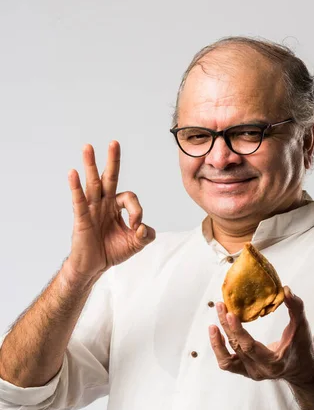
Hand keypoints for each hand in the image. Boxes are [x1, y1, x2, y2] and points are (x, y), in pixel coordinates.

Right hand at [65, 141, 154, 281]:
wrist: (94, 266)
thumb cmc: (112, 251)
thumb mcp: (136, 243)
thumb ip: (146, 235)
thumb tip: (144, 228)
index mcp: (117, 206)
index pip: (129, 198)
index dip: (136, 210)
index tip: (136, 226)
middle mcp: (104, 203)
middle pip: (109, 178)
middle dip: (112, 161)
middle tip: (114, 143)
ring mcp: (92, 209)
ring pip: (92, 184)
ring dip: (90, 165)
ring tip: (88, 147)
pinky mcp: (81, 218)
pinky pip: (79, 200)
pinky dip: (75, 187)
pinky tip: (72, 173)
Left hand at [209, 287, 313, 385]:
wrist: (300, 369)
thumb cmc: (301, 347)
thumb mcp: (301, 327)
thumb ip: (296, 308)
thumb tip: (286, 289)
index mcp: (273, 362)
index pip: (250, 347)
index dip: (238, 331)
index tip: (230, 314)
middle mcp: (259, 370)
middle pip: (237, 347)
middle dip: (227, 326)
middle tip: (221, 305)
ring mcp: (250, 372)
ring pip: (227, 359)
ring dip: (217, 341)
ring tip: (213, 323)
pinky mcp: (244, 371)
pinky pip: (226, 362)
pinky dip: (219, 348)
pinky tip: (216, 332)